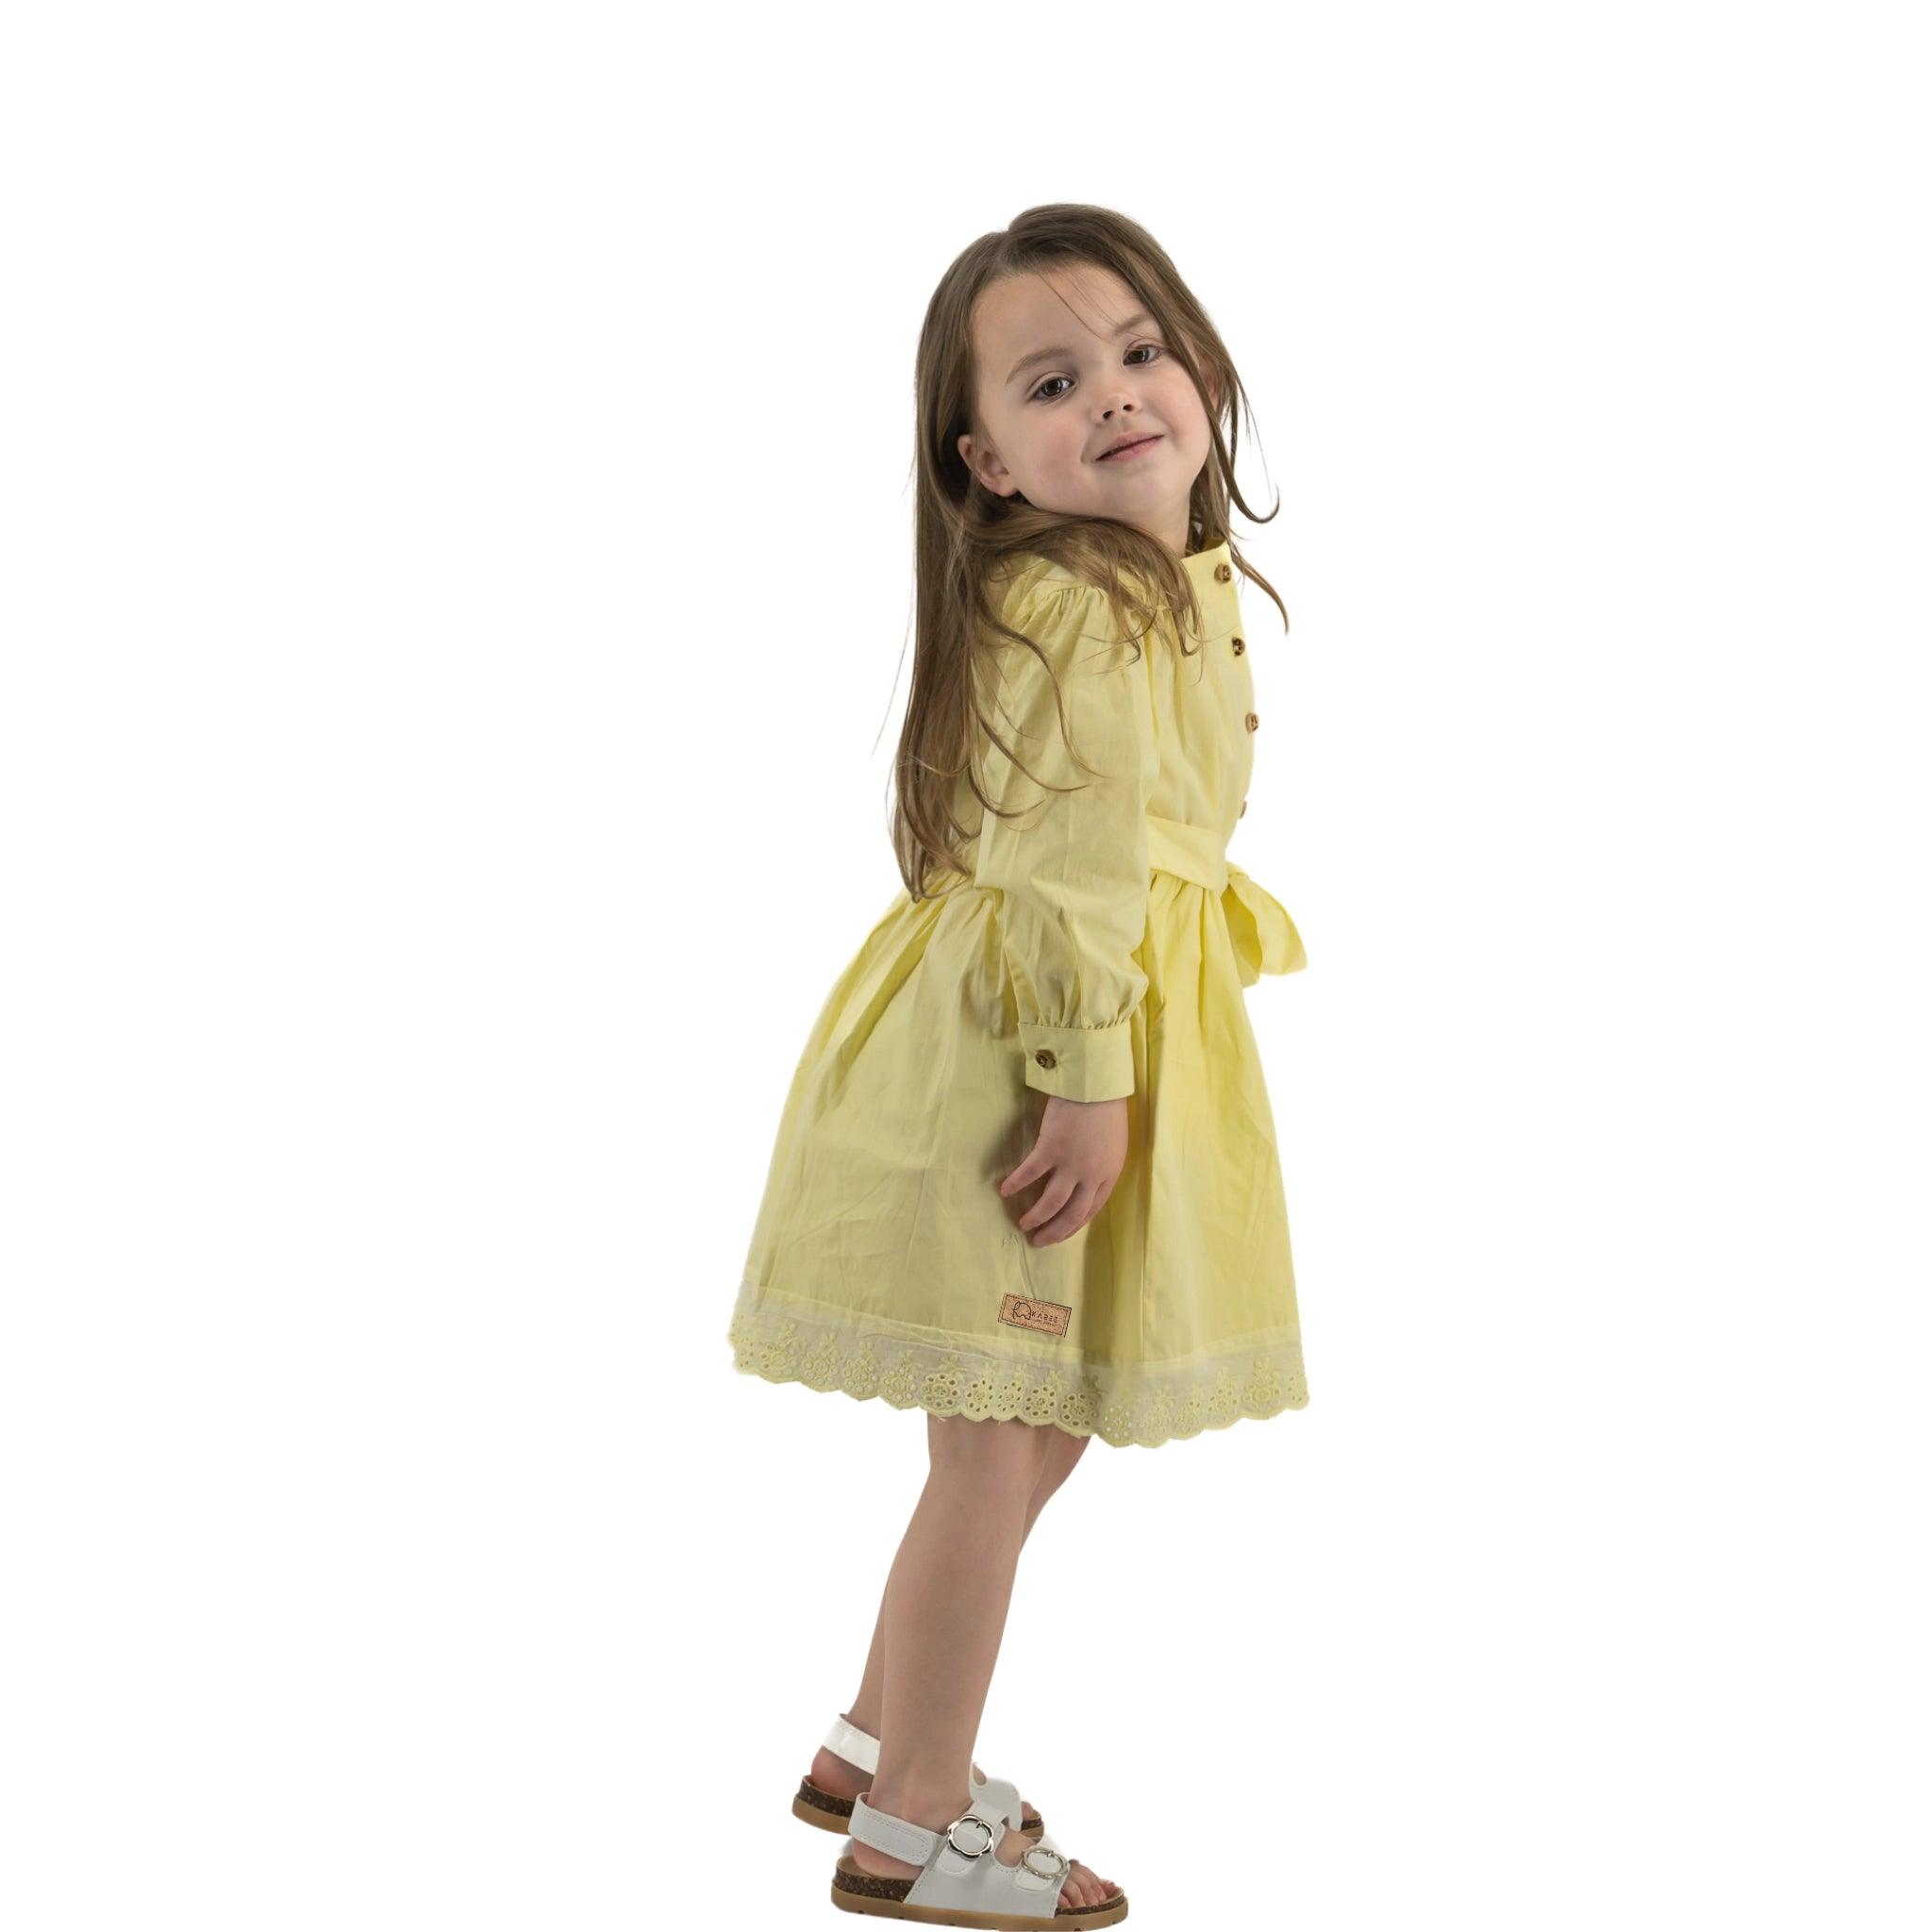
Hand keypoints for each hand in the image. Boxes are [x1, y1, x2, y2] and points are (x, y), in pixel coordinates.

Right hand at [997, 1094, 1128, 1245]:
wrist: (1097, 1086)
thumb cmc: (1107, 1111)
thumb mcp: (1115, 1147)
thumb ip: (1102, 1168)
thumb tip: (1086, 1184)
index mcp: (1109, 1175)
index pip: (1091, 1212)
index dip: (1073, 1226)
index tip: (1059, 1234)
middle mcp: (1091, 1176)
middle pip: (1071, 1214)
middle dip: (1054, 1232)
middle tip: (1039, 1241)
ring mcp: (1070, 1164)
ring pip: (1051, 1202)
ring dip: (1035, 1216)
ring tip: (1022, 1224)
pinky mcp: (1051, 1149)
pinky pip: (1030, 1174)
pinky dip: (1016, 1184)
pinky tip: (1004, 1190)